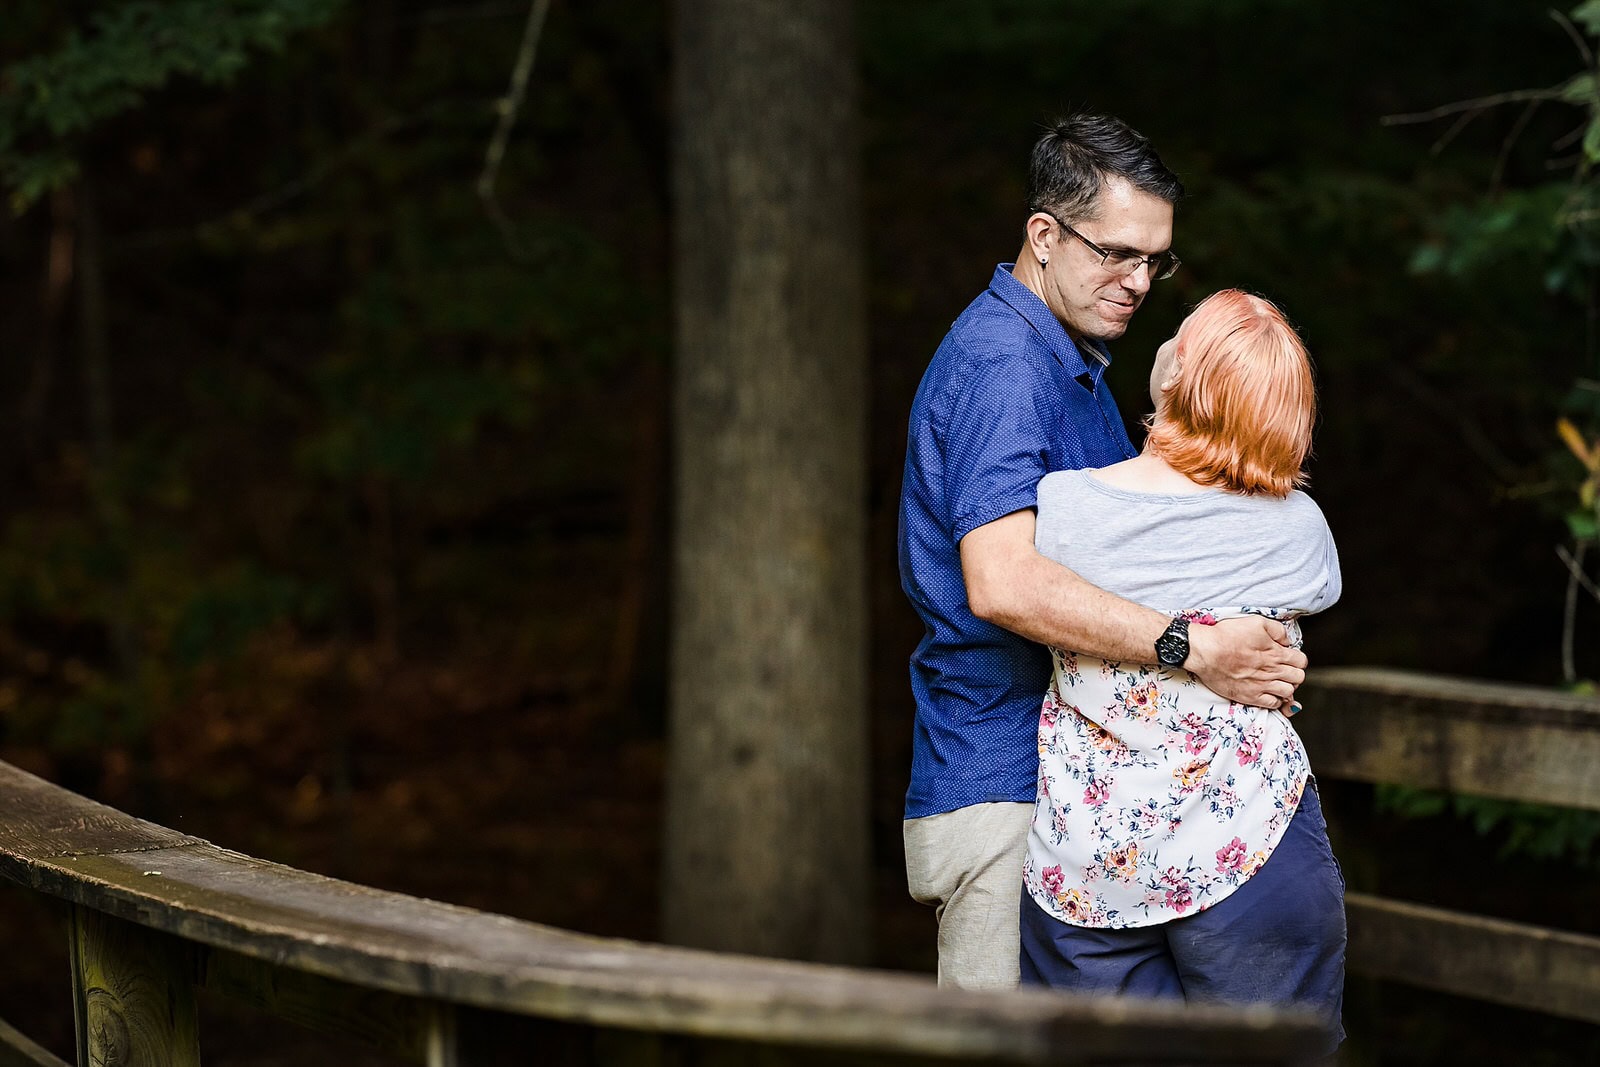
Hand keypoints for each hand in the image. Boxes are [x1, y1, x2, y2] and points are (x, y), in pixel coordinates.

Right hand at [1183, 616, 1306, 708]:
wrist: (1205, 651)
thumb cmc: (1227, 635)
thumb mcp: (1256, 622)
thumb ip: (1277, 630)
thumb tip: (1287, 641)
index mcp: (1276, 653)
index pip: (1301, 661)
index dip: (1297, 658)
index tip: (1288, 657)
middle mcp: (1272, 671)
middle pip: (1298, 678)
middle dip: (1294, 673)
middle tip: (1283, 669)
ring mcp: (1262, 686)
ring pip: (1289, 692)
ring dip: (1286, 686)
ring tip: (1277, 681)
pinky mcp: (1250, 696)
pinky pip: (1273, 704)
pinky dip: (1275, 700)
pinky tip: (1268, 692)